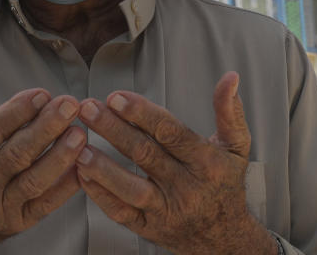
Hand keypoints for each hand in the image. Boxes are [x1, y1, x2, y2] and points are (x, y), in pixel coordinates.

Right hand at [0, 53, 85, 254]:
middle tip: (70, 105)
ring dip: (60, 156)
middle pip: (16, 155)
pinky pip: (46, 204)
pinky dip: (66, 186)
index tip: (41, 93)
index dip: (16, 112)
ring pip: (34, 181)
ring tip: (81, 133)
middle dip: (46, 128)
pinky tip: (83, 164)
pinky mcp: (17, 223)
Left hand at [75, 72, 275, 254]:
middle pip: (145, 154)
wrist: (225, 238)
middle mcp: (186, 187)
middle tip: (88, 108)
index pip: (170, 132)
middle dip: (112, 129)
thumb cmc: (225, 184)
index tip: (116, 97)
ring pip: (131, 188)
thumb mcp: (237, 147)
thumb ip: (229, 111)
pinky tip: (83, 174)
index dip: (141, 113)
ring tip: (80, 146)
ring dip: (103, 167)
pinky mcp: (149, 228)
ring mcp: (166, 211)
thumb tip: (230, 77)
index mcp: (206, 162)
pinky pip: (121, 212)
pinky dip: (100, 194)